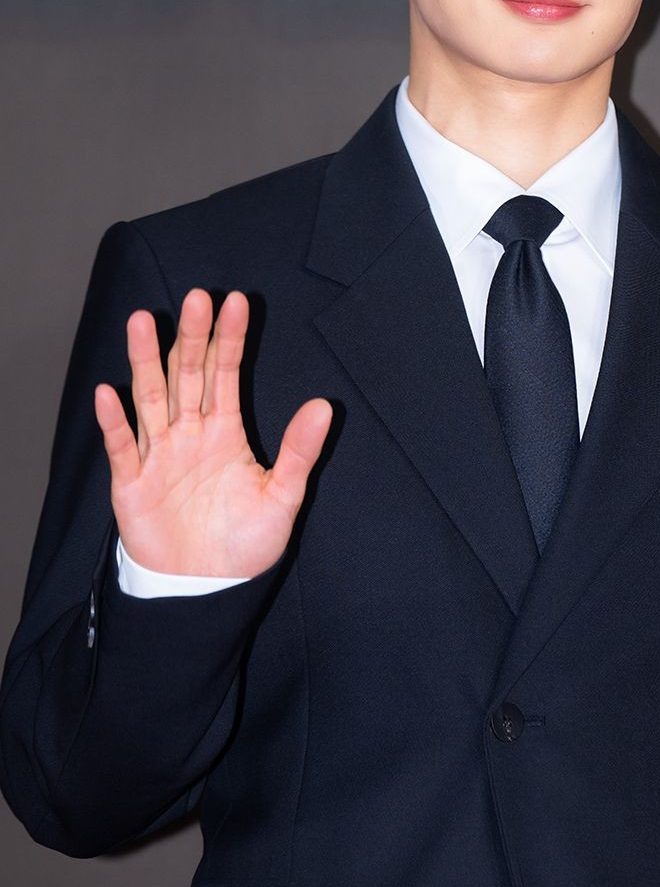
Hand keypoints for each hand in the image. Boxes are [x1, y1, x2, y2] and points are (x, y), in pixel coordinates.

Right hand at [94, 288, 332, 577]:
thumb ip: (300, 451)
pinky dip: (115, 422)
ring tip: (143, 322)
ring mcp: (159, 456)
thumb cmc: (245, 543)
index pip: (226, 374)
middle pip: (188, 375)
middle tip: (196, 297)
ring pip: (151, 398)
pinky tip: (109, 393)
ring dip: (146, 361)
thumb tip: (324, 405)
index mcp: (224, 431)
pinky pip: (123, 448)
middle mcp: (189, 434)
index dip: (231, 339)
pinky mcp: (133, 484)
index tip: (237, 303)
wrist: (208, 589)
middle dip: (192, 337)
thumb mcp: (282, 497)